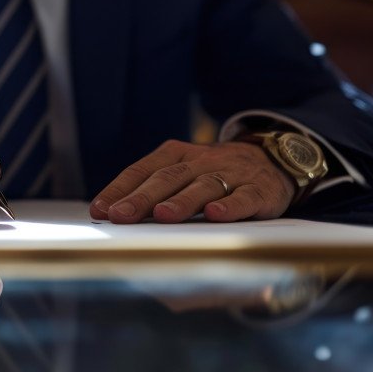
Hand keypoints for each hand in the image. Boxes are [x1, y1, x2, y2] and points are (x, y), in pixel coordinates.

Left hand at [90, 139, 294, 223]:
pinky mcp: (259, 190)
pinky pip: (244, 197)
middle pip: (168, 178)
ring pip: (204, 186)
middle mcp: (202, 161)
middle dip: (142, 198)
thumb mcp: (183, 172)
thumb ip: (153, 189)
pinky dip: (230, 206)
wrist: (272, 159)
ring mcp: (231, 174)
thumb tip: (111, 213)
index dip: (120, 189)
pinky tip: (216, 215)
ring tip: (163, 215)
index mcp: (177, 155)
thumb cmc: (215, 172)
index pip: (143, 171)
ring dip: (182, 201)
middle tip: (120, 216)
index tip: (99, 210)